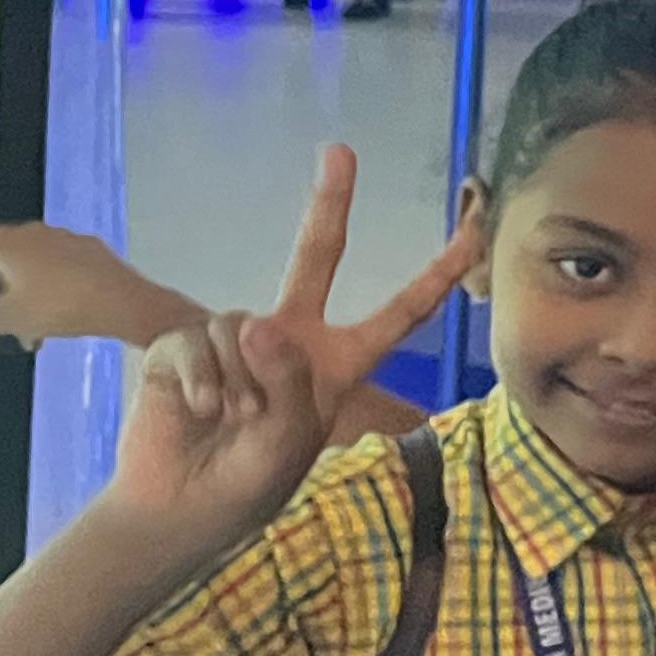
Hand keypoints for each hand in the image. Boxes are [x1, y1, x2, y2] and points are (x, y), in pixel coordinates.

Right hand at [0, 199, 199, 347]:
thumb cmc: (69, 309)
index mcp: (5, 241)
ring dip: (16, 301)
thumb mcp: (8, 319)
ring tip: (31, 339)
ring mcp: (59, 240)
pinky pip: (49, 272)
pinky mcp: (84, 251)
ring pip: (20, 270)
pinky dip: (41, 296)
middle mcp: (30, 232)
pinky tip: (53, 326)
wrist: (132, 306)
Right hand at [97, 149, 477, 557]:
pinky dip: (201, 387)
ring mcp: (238, 335)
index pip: (400, 311)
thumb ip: (285, 384)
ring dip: (239, 388)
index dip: (438, 273)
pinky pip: (199, 347)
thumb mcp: (289, 441)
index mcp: (339, 361)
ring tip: (230, 423)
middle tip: (341, 150)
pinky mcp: (186, 342)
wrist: (181, 505)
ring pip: (243, 331)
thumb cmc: (249, 480)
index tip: (474, 228)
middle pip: (317, 256)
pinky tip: (195, 413)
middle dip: (330, 203)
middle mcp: (293, 336)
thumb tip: (257, 326)